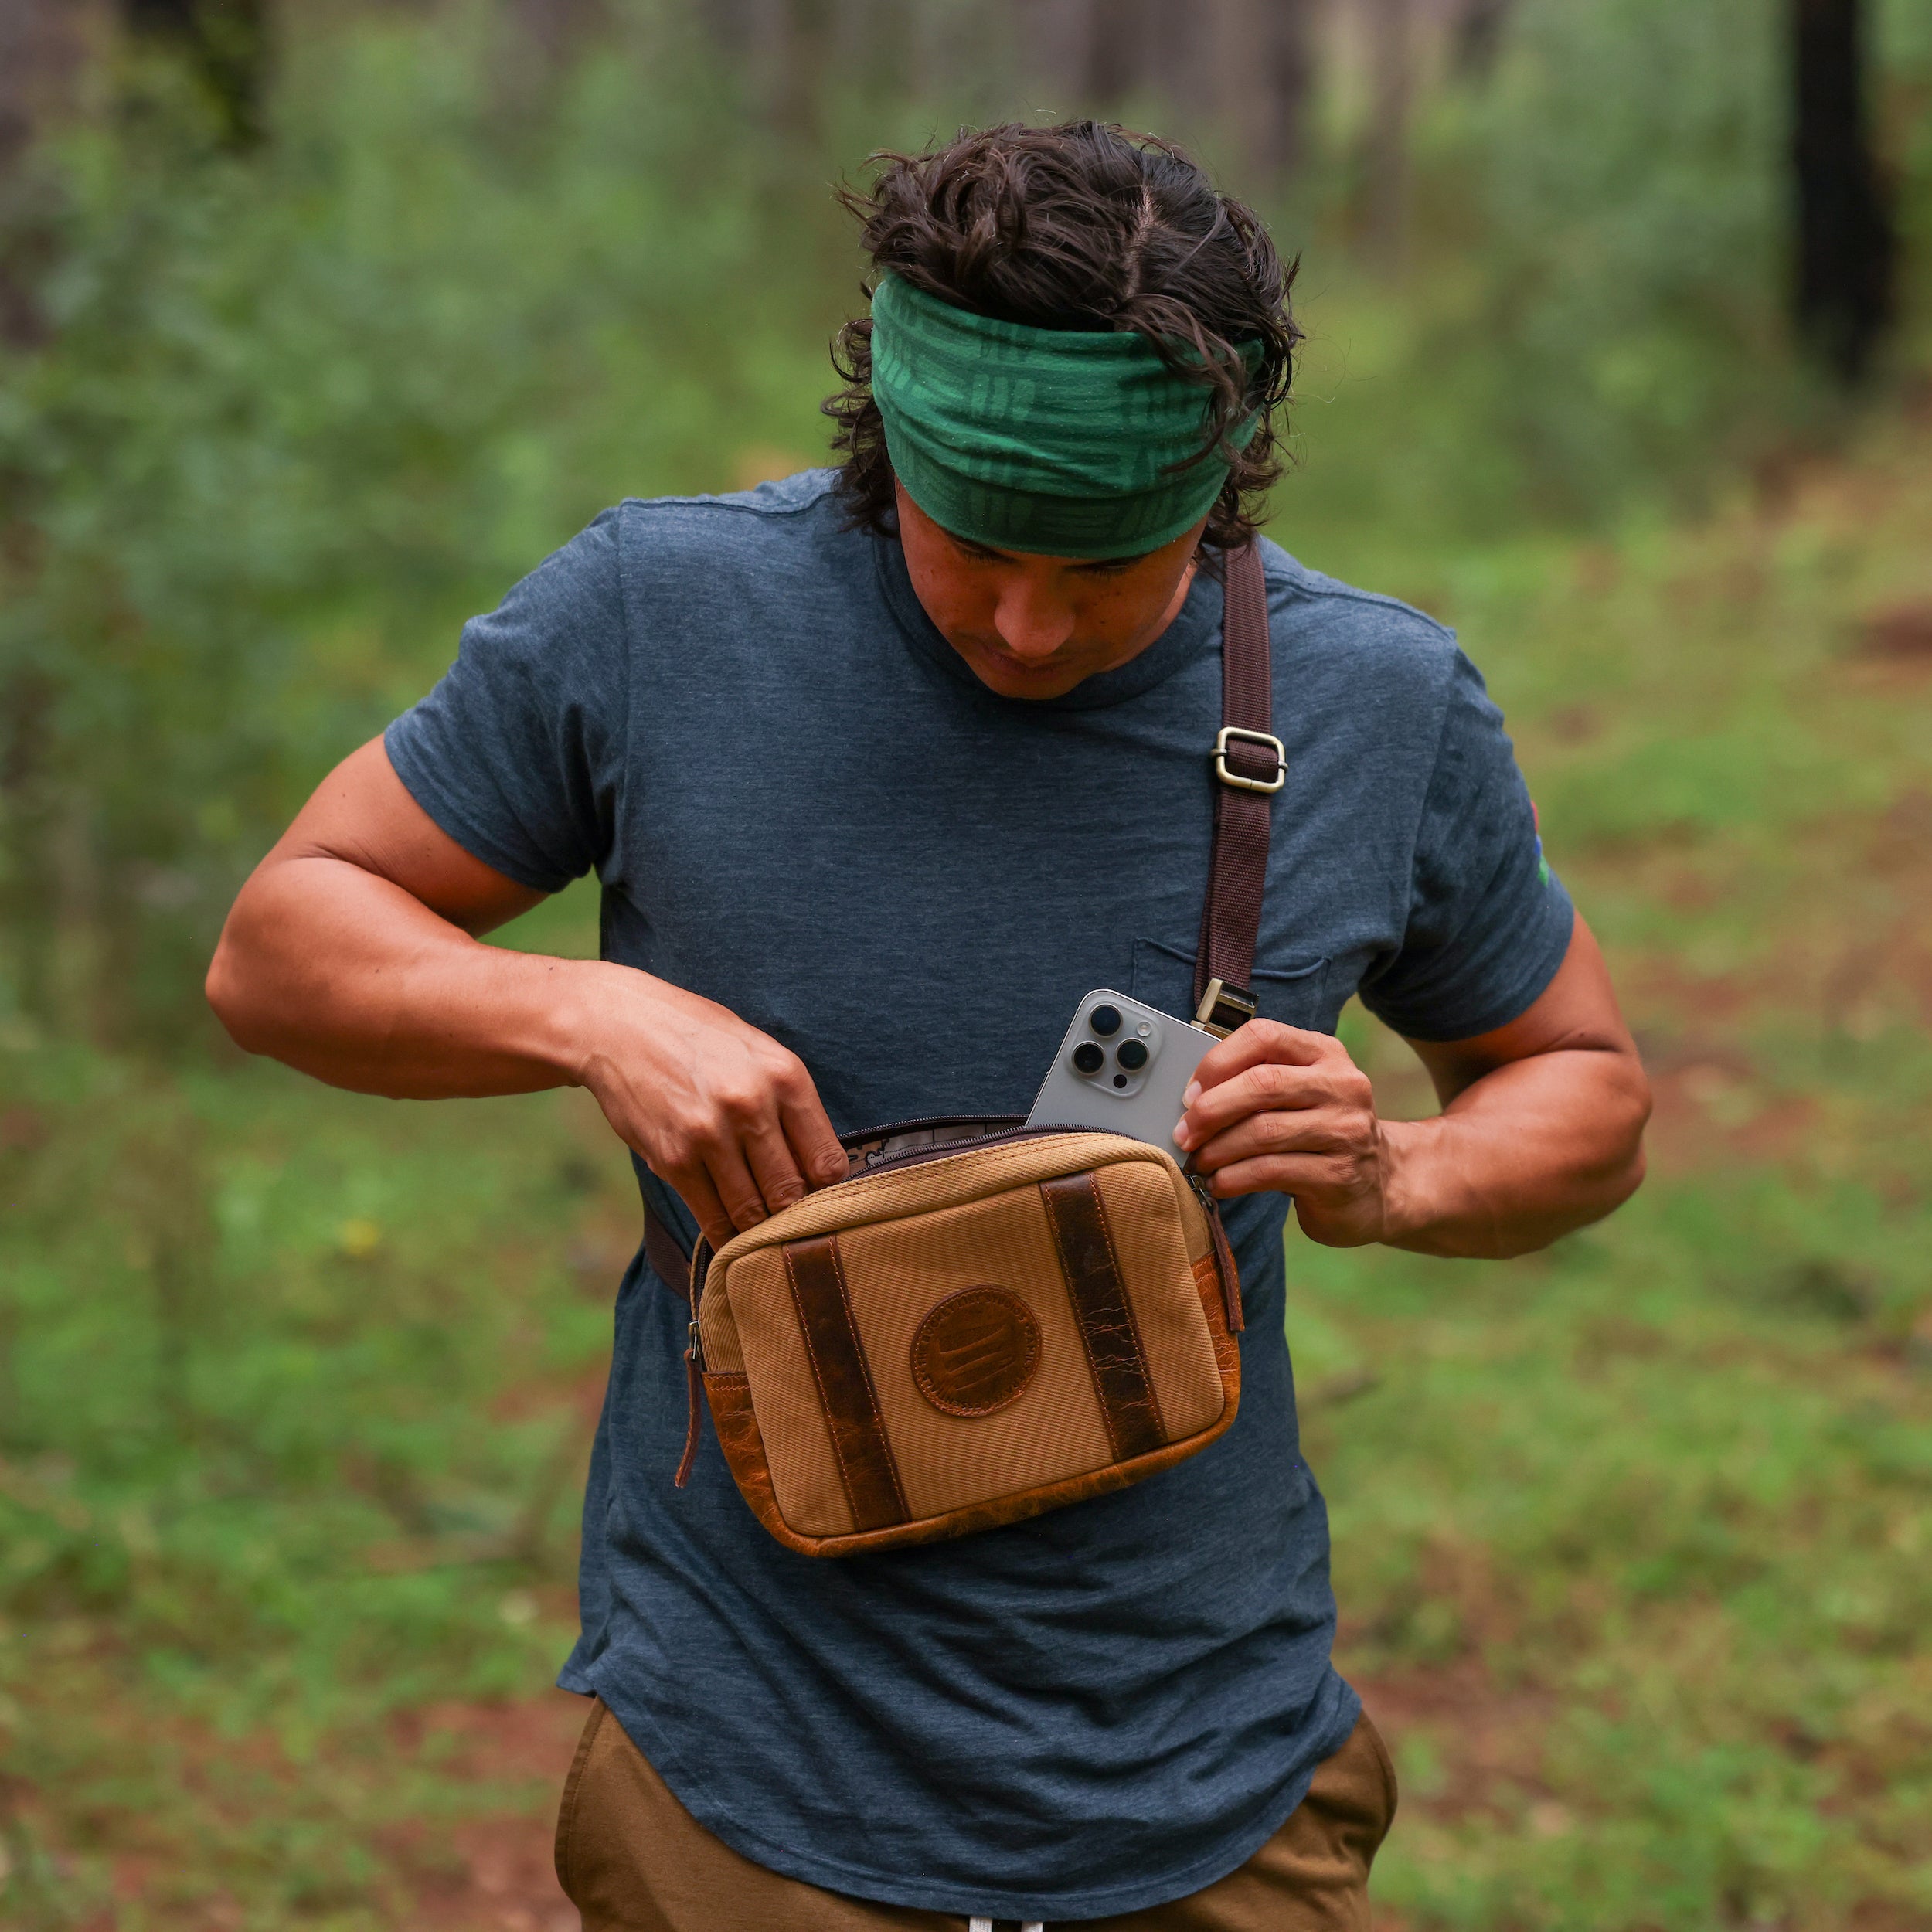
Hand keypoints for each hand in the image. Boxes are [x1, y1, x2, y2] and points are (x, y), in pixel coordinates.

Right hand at [569, 965, 847, 1250]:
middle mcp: (751, 1105)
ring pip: (752, 1210)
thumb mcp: (758, 1053)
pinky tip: (731, 1238)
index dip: (829, 1193)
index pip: (827, 1161)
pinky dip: (724, 1235)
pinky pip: (711, 1214)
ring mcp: (710, 1134)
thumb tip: (817, 1168)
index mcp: (785, 1077)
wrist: (618, 1026)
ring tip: (764, 1237)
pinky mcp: (673, 1158)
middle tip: (793, 1229)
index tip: (822, 1203)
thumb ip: (788, 1104)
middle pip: (791, 1192)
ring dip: (759, 1230)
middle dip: (794, 1217)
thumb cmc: (698, 1039)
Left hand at [1173, 1021, 1393, 1246]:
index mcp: (1325, 1053)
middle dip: (1211, 1110)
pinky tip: (1220, 1182)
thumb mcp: (1299, 1095)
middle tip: (1184, 1133)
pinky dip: (1233, 1178)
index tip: (1190, 1092)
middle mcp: (1342, 1085)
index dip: (1218, 1061)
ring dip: (1218, 1149)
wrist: (1381, 1185)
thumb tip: (1190, 1098)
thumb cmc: (1321, 1134)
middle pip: (1261, 1084)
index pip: (1264, 1036)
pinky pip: (1270, 1171)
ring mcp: (1346, 1130)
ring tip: (1198, 1161)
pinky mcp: (1339, 1174)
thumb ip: (1258, 1083)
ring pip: (1263, 1132)